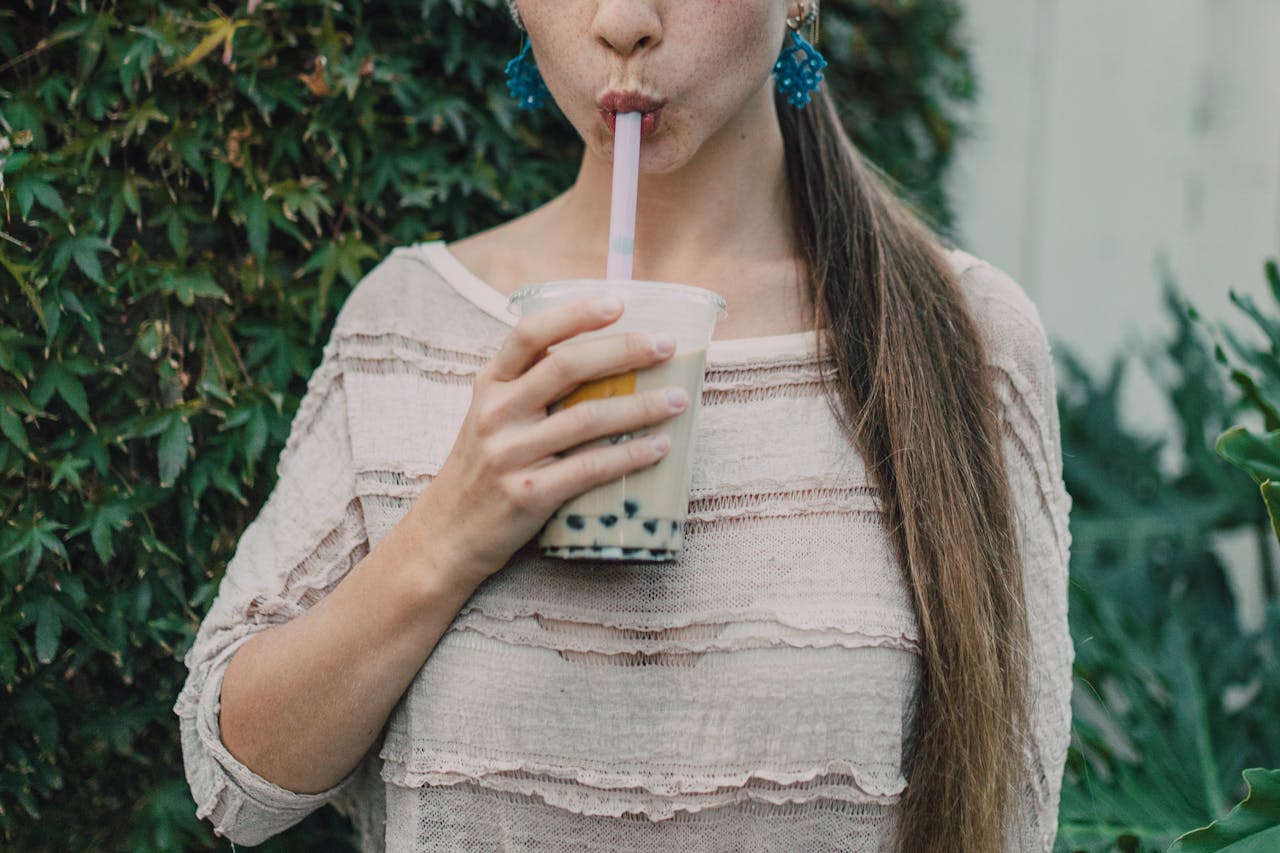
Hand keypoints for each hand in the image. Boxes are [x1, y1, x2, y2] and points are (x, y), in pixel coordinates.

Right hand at [409, 296, 688, 585]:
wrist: (445, 536)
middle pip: (567, 367)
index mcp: (490, 385)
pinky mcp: (528, 494)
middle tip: (666, 346)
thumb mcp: (491, 418)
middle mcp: (497, 413)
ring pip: (587, 418)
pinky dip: (630, 456)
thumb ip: (529, 389)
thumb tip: (604, 361)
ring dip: (640, 406)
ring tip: (678, 399)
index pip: (530, 334)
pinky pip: (590, 468)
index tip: (617, 302)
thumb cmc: (482, 470)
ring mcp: (510, 454)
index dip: (575, 314)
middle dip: (623, 350)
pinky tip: (659, 447)